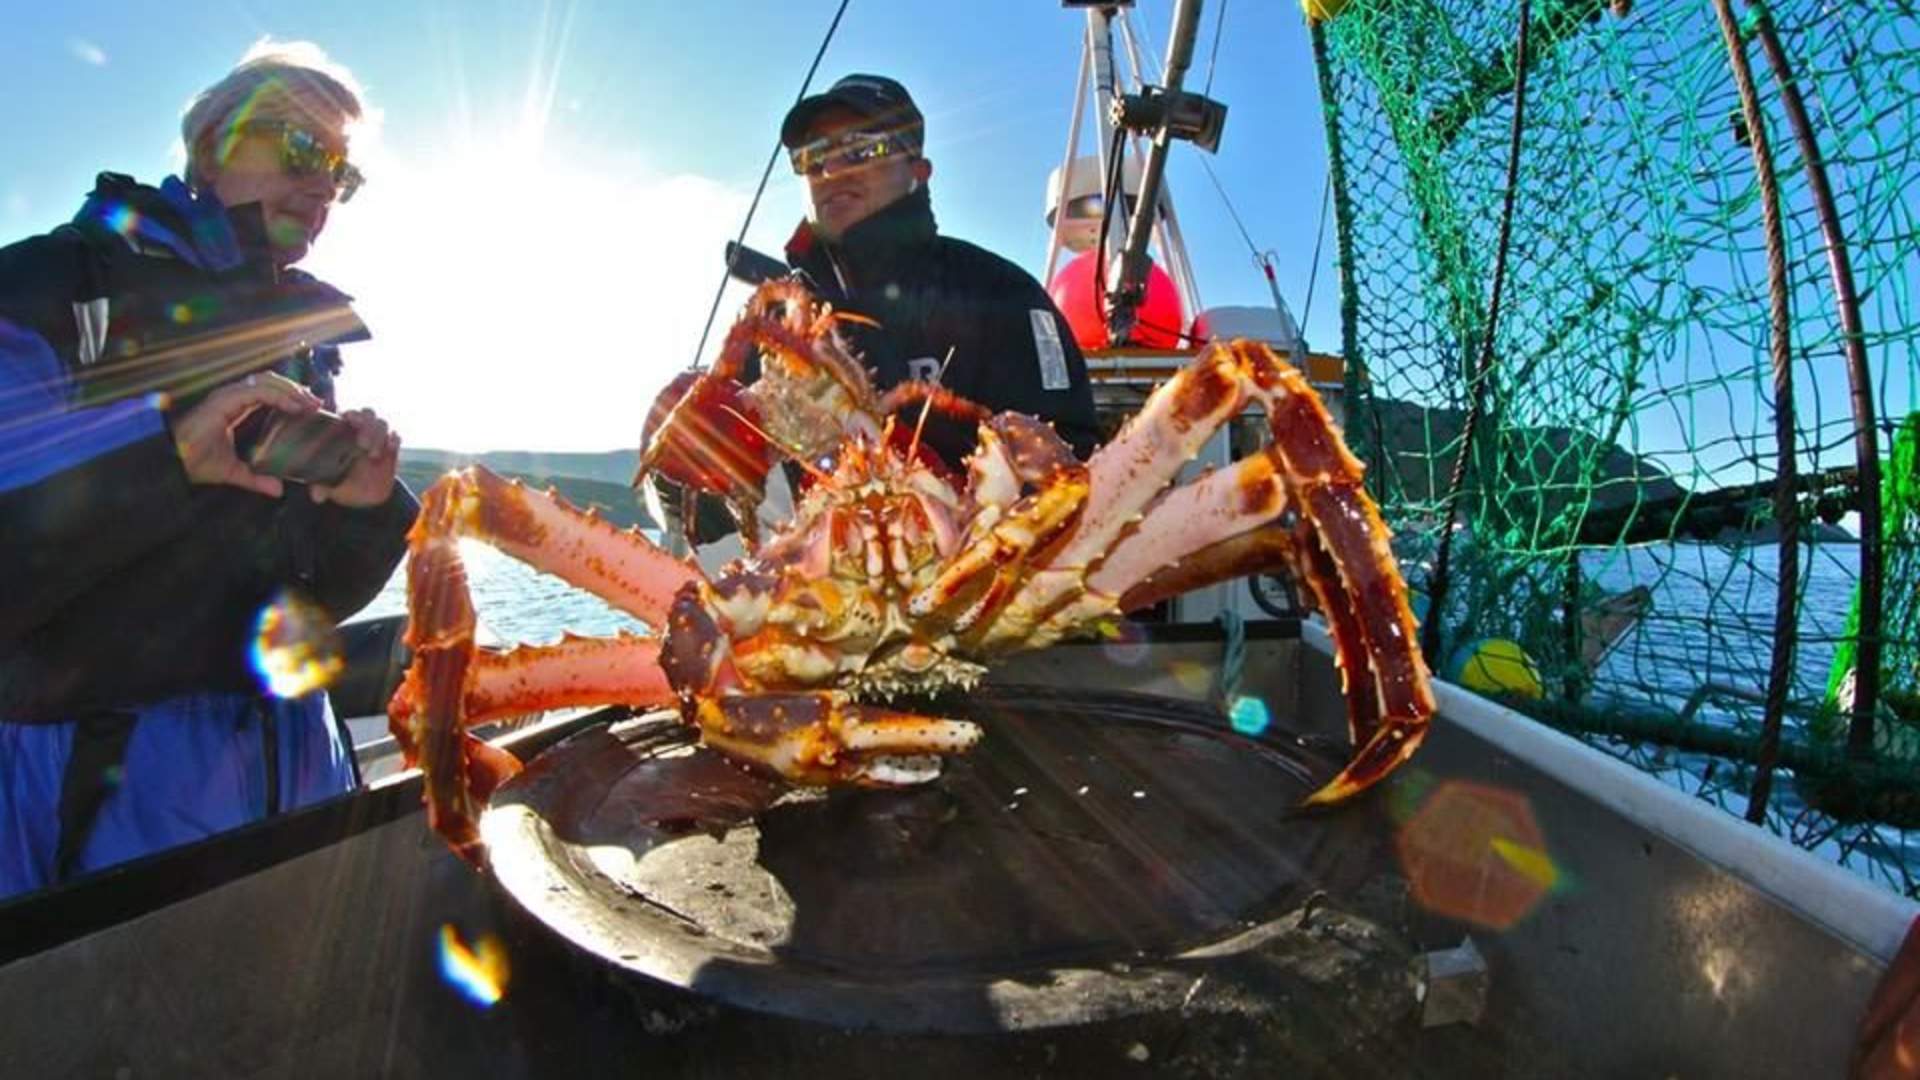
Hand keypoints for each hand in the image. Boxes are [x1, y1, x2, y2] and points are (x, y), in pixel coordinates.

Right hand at [171, 372, 321, 497]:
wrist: (174, 461)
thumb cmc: (196, 462)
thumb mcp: (234, 472)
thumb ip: (256, 478)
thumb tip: (278, 490)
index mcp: (235, 406)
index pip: (268, 391)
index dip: (290, 395)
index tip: (311, 407)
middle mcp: (232, 396)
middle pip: (271, 382)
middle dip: (296, 389)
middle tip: (317, 403)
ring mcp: (228, 396)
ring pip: (266, 382)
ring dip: (291, 390)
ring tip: (310, 403)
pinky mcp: (224, 401)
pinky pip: (258, 392)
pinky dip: (278, 396)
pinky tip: (294, 407)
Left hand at [309, 407, 400, 507]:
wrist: (364, 495)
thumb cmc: (341, 483)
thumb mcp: (329, 485)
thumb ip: (322, 487)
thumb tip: (317, 496)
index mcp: (342, 431)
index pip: (346, 414)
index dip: (349, 413)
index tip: (348, 419)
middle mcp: (361, 430)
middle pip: (367, 413)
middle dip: (366, 424)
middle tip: (362, 444)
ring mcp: (378, 437)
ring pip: (382, 423)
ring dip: (379, 435)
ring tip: (373, 455)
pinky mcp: (391, 447)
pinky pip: (396, 437)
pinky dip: (394, 441)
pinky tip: (390, 448)